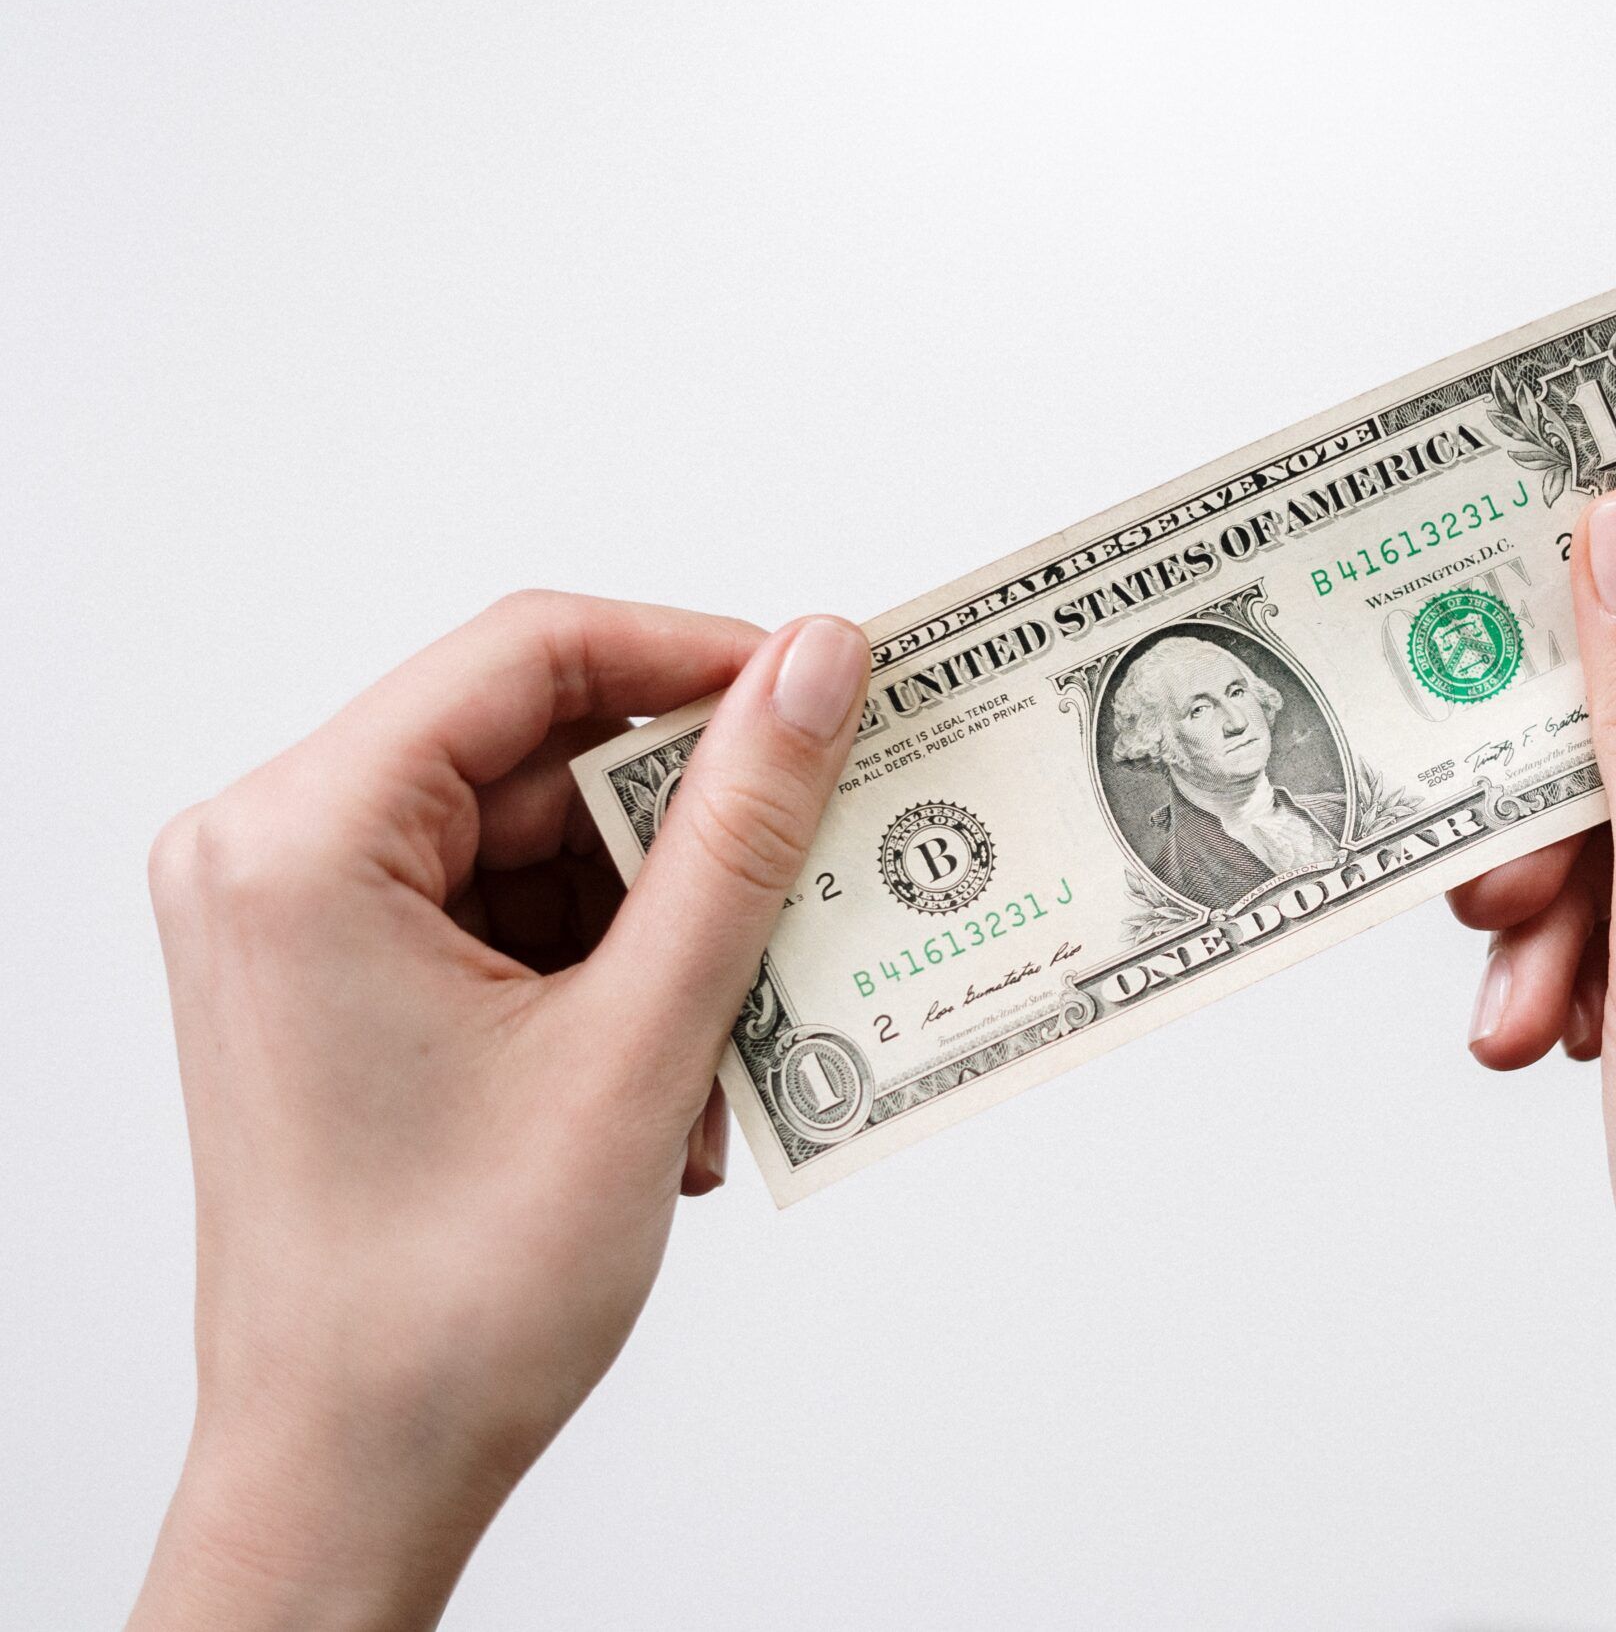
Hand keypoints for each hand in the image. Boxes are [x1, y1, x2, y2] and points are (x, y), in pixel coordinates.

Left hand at [129, 592, 870, 1631]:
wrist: (350, 1478)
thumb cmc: (446, 1299)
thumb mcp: (637, 1038)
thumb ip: (740, 833)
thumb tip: (819, 667)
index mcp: (300, 841)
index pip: (529, 655)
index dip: (700, 659)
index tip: (827, 695)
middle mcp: (272, 857)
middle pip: (538, 756)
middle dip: (691, 838)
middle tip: (816, 884)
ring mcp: (298, 924)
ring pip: (539, 846)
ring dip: (663, 935)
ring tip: (721, 1057)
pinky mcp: (338, 983)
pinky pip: (511, 919)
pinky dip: (610, 982)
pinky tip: (665, 1090)